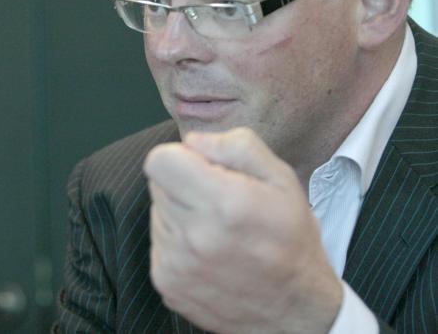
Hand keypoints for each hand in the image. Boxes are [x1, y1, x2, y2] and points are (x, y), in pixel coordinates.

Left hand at [144, 127, 341, 333]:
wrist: (294, 310)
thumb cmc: (290, 239)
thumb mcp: (282, 179)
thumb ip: (237, 146)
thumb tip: (192, 141)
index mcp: (226, 203)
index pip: (160, 161)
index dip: (180, 157)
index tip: (203, 168)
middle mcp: (195, 236)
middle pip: (158, 184)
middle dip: (183, 183)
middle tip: (218, 201)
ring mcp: (176, 264)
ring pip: (157, 212)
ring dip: (180, 212)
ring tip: (216, 230)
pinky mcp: (166, 283)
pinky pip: (158, 242)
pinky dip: (177, 241)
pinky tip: (208, 252)